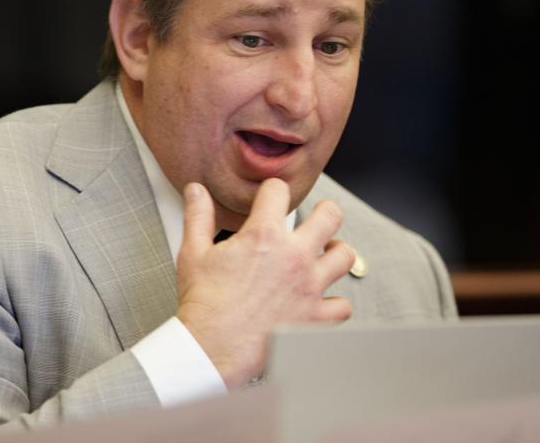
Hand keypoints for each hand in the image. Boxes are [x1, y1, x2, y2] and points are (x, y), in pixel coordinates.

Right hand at [175, 178, 355, 388]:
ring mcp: (309, 286)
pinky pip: (343, 305)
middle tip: (316, 218)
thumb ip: (198, 216)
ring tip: (326, 253)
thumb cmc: (204, 304)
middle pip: (330, 216)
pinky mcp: (315, 316)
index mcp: (264, 235)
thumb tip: (196, 191)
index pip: (279, 191)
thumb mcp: (194, 252)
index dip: (272, 191)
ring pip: (345, 256)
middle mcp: (294, 256)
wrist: (213, 348)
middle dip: (323, 212)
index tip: (270, 198)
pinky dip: (336, 302)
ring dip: (336, 253)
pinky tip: (323, 299)